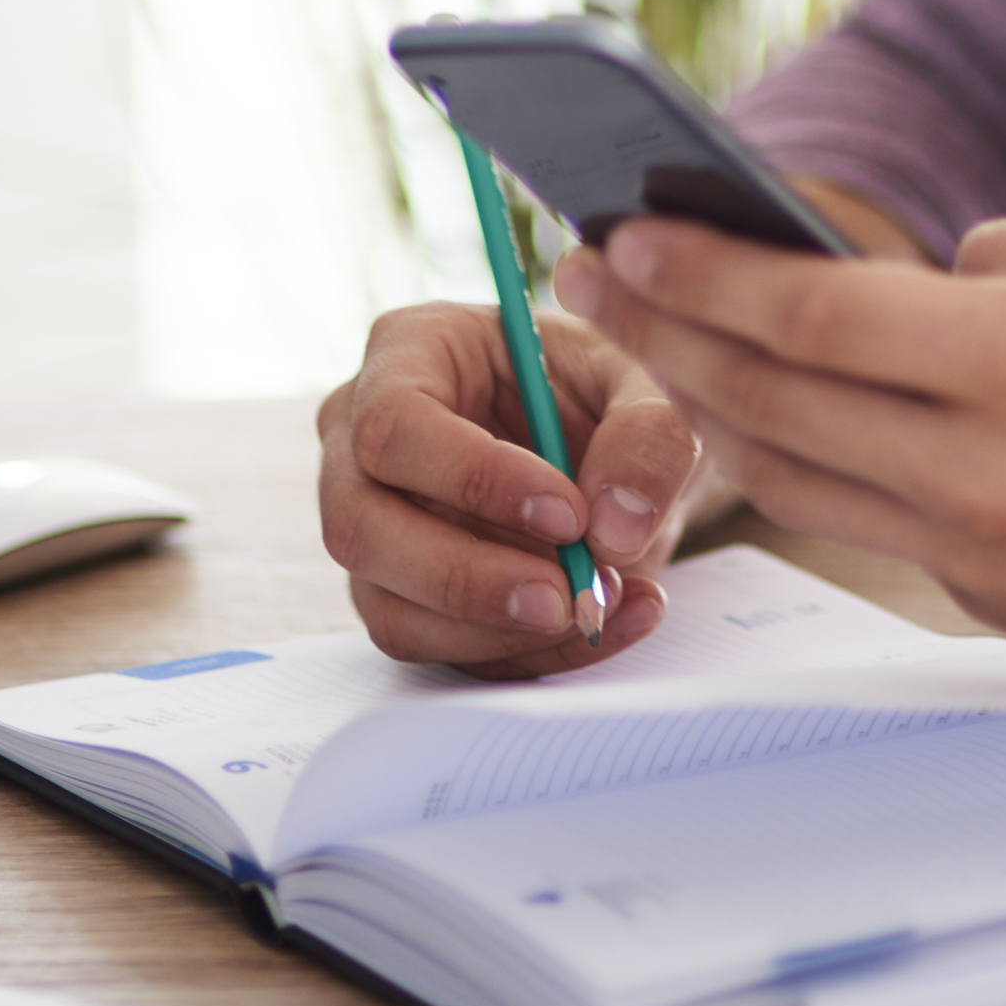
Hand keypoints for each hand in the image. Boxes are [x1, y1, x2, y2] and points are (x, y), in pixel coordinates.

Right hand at [316, 297, 702, 677]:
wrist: (604, 446)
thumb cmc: (598, 389)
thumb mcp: (641, 381)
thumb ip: (646, 435)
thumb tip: (613, 529)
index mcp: (406, 353)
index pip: (395, 424)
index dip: (474, 479)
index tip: (569, 514)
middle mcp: (359, 441)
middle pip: (361, 528)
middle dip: (468, 577)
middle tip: (569, 595)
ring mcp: (369, 525)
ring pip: (388, 606)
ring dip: (497, 629)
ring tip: (601, 606)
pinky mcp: (398, 594)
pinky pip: (436, 648)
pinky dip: (523, 652)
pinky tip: (604, 626)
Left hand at [561, 204, 1005, 718]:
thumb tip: (934, 271)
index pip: (812, 312)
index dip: (702, 271)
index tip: (624, 229)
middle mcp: (978, 465)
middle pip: (767, 397)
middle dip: (659, 329)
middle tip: (583, 272)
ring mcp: (972, 548)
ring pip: (787, 474)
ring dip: (699, 404)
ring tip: (641, 340)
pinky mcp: (983, 601)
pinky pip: (858, 520)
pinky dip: (789, 464)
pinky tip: (754, 417)